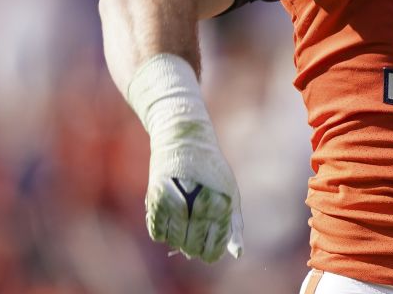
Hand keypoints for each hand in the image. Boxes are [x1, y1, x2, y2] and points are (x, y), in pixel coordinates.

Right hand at [145, 120, 244, 261]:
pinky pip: (157, 232)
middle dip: (194, 247)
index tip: (209, 253)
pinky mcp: (155, 197)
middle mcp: (199, 202)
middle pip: (192, 245)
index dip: (211, 253)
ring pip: (174, 241)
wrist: (184, 139)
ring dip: (178, 240)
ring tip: (184, 226)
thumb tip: (238, 254)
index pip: (214, 245)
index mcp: (221, 203)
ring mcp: (177, 200)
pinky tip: (171, 219)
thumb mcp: (229, 194)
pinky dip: (163, 232)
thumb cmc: (211, 170)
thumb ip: (232, 225)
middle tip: (195, 238)